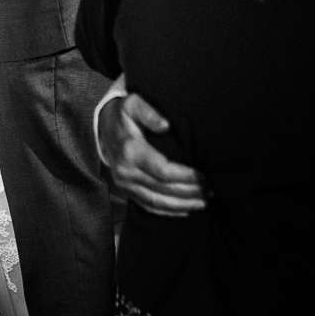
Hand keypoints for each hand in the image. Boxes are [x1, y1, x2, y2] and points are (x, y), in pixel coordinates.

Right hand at [99, 93, 206, 215]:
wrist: (103, 127)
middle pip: (162, 189)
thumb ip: (149, 112)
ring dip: (182, 205)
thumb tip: (166, 126)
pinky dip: (167, 212)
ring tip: (203, 203)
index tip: (204, 176)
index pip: (162, 171)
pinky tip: (185, 211)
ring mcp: (125, 184)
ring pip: (156, 202)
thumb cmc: (124, 114)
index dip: (185, 176)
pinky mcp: (126, 191)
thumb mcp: (134, 104)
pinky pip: (147, 206)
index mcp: (131, 151)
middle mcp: (126, 171)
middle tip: (211, 192)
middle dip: (189, 192)